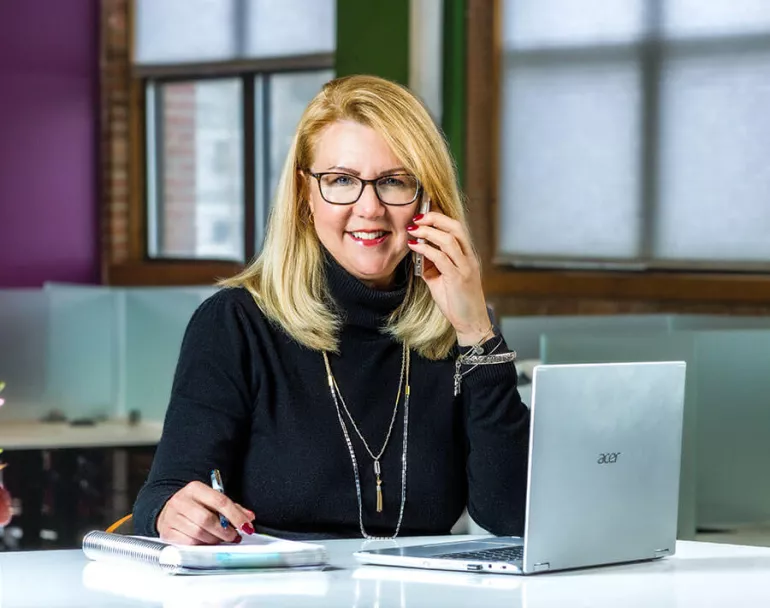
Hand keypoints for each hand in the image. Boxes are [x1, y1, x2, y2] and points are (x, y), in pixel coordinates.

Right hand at [156, 481, 255, 544]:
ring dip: (214, 540)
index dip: (236, 516)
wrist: (169, 509)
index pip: (220, 501)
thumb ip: (232, 508)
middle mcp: (181, 501)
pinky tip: (207, 542)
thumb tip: (249, 518)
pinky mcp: (166, 532)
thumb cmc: (195, 505)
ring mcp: (171, 517)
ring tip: (221, 539)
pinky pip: (189, 543)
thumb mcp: (212, 500)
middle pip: (207, 519)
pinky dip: (202, 545)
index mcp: (195, 488)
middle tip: (234, 536)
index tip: (246, 526)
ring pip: (198, 533)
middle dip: (225, 531)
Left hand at [407, 212, 490, 344]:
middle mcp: (468, 258)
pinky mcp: (458, 279)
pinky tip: (415, 247)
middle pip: (455, 227)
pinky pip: (441, 258)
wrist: (471, 322)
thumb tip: (417, 252)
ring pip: (449, 240)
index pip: (456, 228)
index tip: (422, 214)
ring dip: (428, 232)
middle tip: (417, 217)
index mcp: (467, 256)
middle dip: (435, 218)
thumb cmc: (457, 301)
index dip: (440, 217)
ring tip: (413, 230)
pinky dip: (426, 249)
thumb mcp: (441, 279)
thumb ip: (431, 265)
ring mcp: (465, 268)